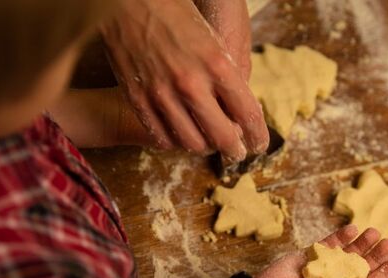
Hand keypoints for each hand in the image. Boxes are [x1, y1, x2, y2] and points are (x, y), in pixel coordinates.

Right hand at [100, 0, 267, 160]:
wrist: (128, 1)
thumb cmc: (176, 13)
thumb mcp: (215, 39)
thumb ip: (230, 74)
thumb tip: (239, 108)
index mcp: (218, 65)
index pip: (248, 115)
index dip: (257, 136)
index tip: (259, 144)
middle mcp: (192, 84)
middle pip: (222, 137)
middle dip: (234, 150)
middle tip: (237, 152)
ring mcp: (163, 94)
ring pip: (192, 143)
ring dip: (205, 147)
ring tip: (209, 142)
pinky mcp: (138, 100)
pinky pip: (161, 137)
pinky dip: (176, 142)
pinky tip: (182, 136)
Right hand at [250, 225, 387, 277]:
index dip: (385, 272)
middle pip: (363, 265)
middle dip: (377, 254)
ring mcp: (325, 266)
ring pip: (349, 251)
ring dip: (362, 242)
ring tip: (374, 232)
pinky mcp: (312, 254)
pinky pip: (330, 242)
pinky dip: (341, 235)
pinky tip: (353, 229)